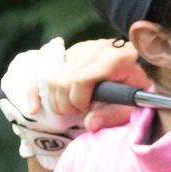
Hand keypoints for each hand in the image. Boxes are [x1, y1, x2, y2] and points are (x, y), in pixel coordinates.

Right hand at [0, 38, 150, 169]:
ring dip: (54, 99)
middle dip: (65, 102)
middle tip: (76, 113)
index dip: (78, 100)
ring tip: (69, 109)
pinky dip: (36, 90)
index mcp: (117, 58)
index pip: (82, 78)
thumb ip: (112, 115)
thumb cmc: (135, 92)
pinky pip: (44, 70)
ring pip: (51, 75)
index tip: (84, 111)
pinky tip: (34, 108)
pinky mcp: (71, 51)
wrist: (137, 71)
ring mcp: (82, 47)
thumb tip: (90, 124)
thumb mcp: (131, 106)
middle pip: (63, 77)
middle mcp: (97, 48)